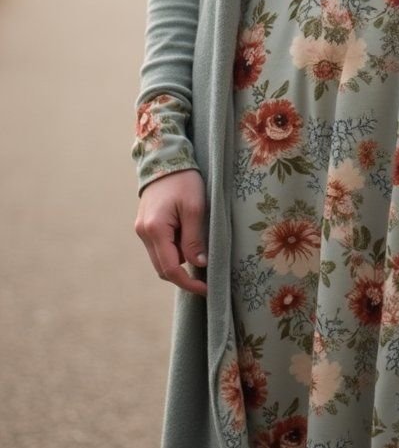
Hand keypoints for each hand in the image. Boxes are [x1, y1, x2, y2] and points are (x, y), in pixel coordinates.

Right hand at [134, 168, 207, 296]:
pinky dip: (173, 251)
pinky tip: (188, 240)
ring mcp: (142, 230)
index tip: (206, 289)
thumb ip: (194, 238)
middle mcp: (143, 233)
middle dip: (183, 275)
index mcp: (155, 230)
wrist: (165, 158)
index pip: (170, 269)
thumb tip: (199, 264)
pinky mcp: (145, 225)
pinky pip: (159, 247)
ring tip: (199, 249)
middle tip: (206, 277)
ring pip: (160, 259)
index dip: (188, 283)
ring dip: (179, 262)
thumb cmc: (183, 180)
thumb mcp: (195, 208)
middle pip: (162, 268)